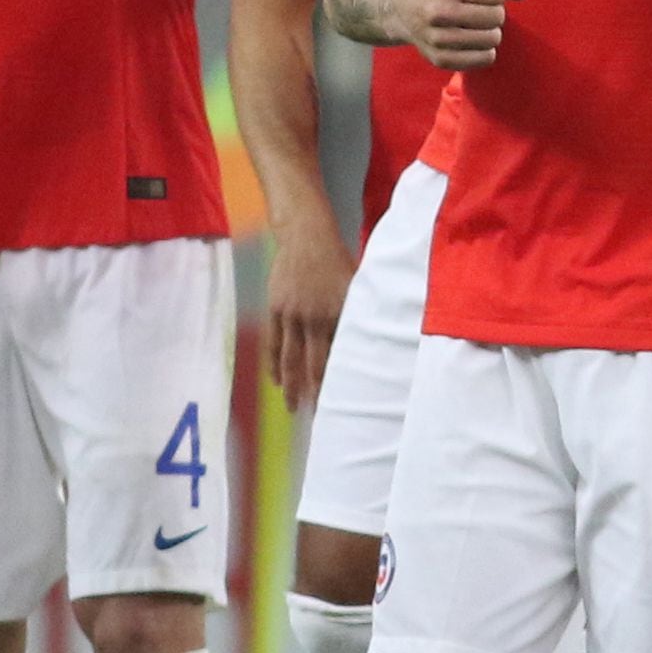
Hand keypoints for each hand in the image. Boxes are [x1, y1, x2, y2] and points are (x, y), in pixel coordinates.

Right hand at [260, 215, 351, 409]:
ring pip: (290, 358)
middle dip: (317, 393)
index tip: (347, 403)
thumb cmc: (338, 260)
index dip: (343, 381)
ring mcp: (292, 314)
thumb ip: (363, 312)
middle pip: (315, 364)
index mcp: (340, 312)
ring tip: (293, 408)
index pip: (342, 355)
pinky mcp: (275, 309)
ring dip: (292, 386)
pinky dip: (274, 364)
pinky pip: (273, 343)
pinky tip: (277, 381)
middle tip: (320, 417)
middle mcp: (315, 317)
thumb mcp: (358, 284)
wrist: (306, 235)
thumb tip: (378, 340)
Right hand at [393, 0, 521, 69]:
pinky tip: (474, 43)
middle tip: (482, 12)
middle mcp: (436, 10)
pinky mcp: (439, 60)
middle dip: (496, 13)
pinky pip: (484, 59)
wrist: (404, 11)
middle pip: (496, 16)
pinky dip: (486, 51)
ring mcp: (436, 38)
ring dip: (492, 32)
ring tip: (478, 27)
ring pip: (492, 39)